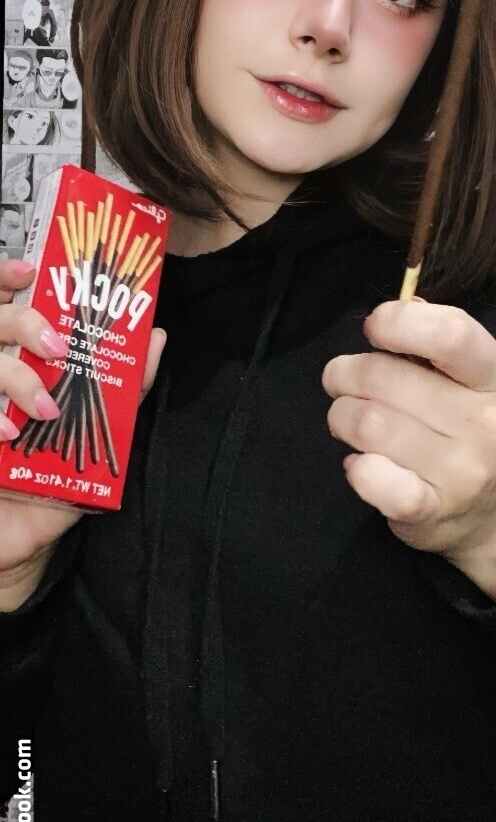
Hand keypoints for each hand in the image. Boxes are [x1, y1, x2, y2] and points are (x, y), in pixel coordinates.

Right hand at [0, 259, 165, 576]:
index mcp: (12, 365)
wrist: (11, 552)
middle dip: (24, 323)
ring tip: (41, 409)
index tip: (30, 269)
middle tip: (58, 348)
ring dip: (14, 377)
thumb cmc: (48, 491)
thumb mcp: (93, 439)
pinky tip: (5, 434)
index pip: (0, 303)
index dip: (5, 276)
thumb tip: (155, 337)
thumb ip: (123, 389)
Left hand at [321, 297, 495, 571]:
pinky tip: (360, 462)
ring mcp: (463, 472)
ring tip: (348, 420)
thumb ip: (434, 338)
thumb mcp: (468, 378)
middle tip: (342, 382)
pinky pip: (371, 477)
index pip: (451, 334)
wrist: (488, 514)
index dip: (398, 322)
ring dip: (341, 415)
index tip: (374, 328)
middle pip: (387, 378)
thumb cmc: (463, 427)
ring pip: (368, 423)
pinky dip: (355, 467)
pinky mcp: (430, 510)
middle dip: (346, 373)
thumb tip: (400, 305)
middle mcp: (488, 424)